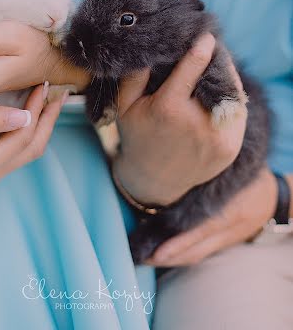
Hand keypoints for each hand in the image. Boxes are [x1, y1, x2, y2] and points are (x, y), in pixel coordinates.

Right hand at [0, 83, 66, 186]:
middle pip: (31, 147)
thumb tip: (25, 117)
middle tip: (58, 93)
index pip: (21, 136)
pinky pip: (17, 148)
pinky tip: (35, 110)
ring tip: (52, 99)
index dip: (36, 110)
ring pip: (28, 149)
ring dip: (42, 124)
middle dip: (47, 119)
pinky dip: (29, 129)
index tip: (43, 84)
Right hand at [112, 33, 246, 205]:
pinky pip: (238, 113)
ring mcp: (217, 137)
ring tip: (218, 67)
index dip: (202, 47)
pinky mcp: (230, 147)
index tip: (207, 35)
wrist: (156, 180)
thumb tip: (147, 49)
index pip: (192, 67)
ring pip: (232, 94)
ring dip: (227, 77)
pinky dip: (232, 98)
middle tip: (212, 49)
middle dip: (216, 61)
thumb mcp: (125, 107)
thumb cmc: (138, 136)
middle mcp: (195, 123)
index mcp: (168, 108)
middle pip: (216, 78)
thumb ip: (134, 77)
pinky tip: (221, 92)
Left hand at [145, 167, 277, 266]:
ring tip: (146, 258)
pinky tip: (162, 254)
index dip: (180, 243)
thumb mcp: (234, 169)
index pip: (202, 230)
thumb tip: (178, 158)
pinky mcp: (225, 242)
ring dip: (171, 259)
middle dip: (168, 257)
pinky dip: (182, 254)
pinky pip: (201, 253)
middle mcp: (229, 228)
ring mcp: (227, 238)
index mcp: (232, 209)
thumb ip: (210, 170)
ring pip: (197, 255)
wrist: (276, 199)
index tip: (158, 250)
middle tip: (141, 256)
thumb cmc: (250, 175)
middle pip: (196, 250)